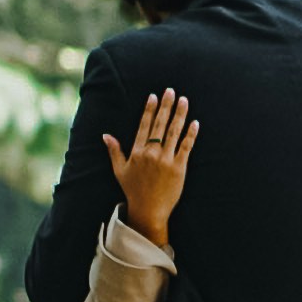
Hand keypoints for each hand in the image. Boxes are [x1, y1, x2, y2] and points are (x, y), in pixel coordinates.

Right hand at [102, 88, 197, 246]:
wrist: (148, 210)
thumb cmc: (133, 190)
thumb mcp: (119, 170)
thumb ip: (114, 151)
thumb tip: (105, 135)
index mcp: (137, 152)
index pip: (144, 125)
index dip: (149, 109)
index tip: (153, 96)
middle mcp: (151, 153)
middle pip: (160, 124)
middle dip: (166, 106)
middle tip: (170, 91)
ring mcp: (166, 160)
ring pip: (174, 132)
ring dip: (180, 115)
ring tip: (184, 100)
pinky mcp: (179, 168)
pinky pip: (186, 147)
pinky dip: (191, 134)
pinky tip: (195, 123)